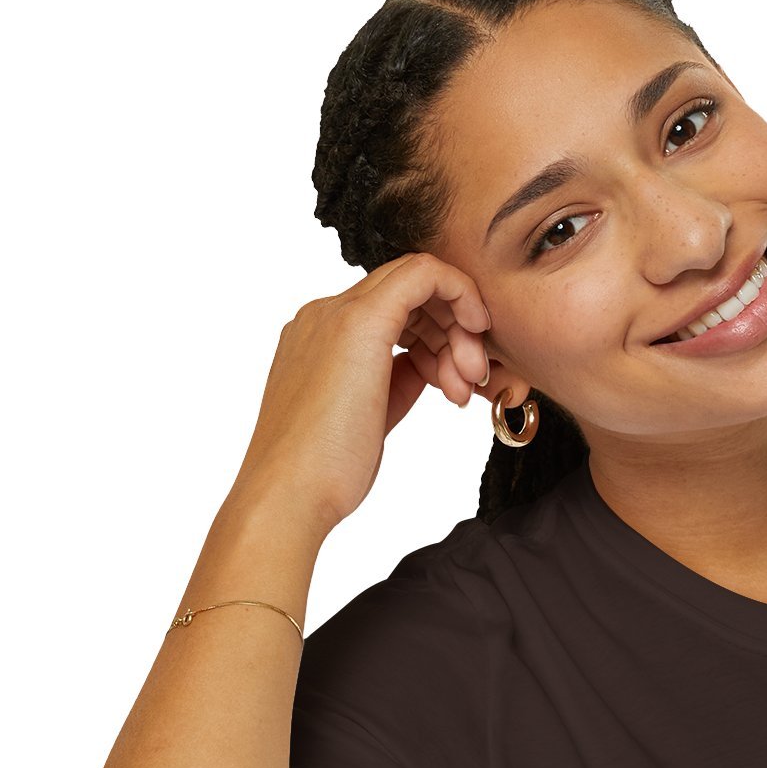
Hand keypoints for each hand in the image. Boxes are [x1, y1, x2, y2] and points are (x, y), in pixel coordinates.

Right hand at [228, 251, 490, 542]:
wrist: (290, 492)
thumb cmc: (325, 471)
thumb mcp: (371, 415)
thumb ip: (396, 380)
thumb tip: (428, 366)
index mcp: (321, 337)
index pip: (393, 310)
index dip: (436, 336)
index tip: (457, 378)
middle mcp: (324, 315)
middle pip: (408, 294)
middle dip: (453, 331)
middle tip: (471, 381)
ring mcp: (338, 313)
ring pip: (418, 282)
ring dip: (458, 329)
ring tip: (464, 387)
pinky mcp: (360, 321)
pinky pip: (424, 274)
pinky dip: (461, 295)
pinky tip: (476, 332)